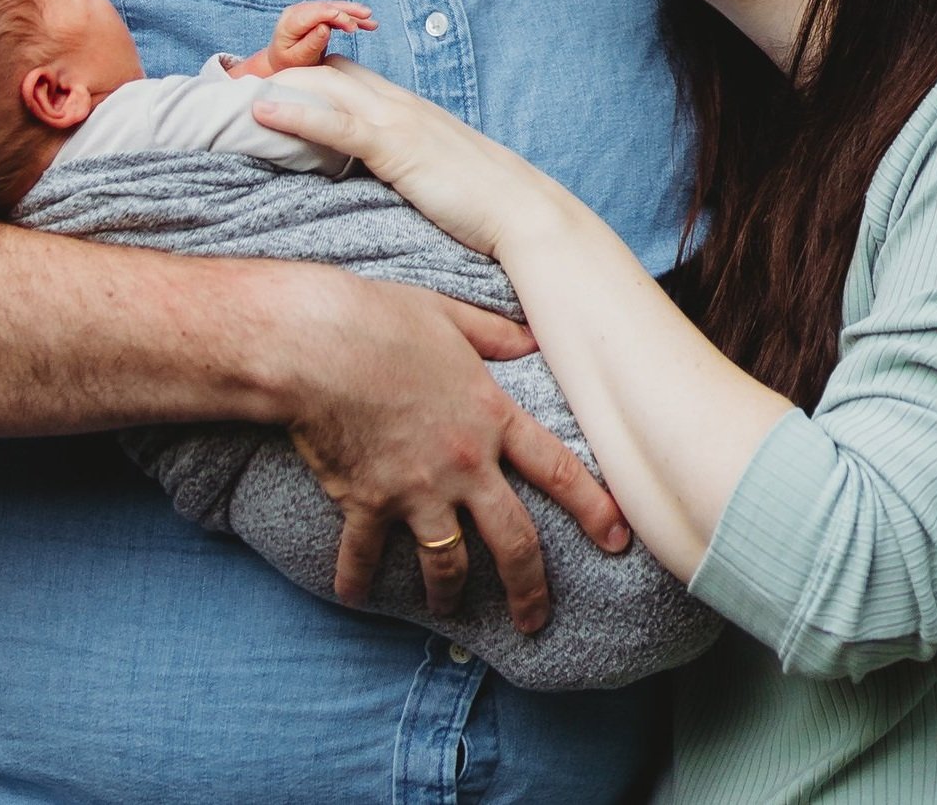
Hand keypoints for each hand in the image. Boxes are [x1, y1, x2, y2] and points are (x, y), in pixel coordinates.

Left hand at [254, 61, 551, 263]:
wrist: (520, 212)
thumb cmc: (479, 202)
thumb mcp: (429, 173)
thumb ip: (397, 165)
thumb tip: (361, 182)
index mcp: (404, 108)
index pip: (342, 74)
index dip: (300, 77)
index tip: (258, 91)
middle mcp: (397, 102)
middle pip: (326, 69)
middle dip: (278, 72)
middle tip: (229, 89)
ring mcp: (398, 119)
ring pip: (324, 86)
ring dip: (276, 85)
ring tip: (228, 93)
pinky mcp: (397, 145)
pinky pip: (338, 122)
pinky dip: (297, 113)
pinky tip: (262, 111)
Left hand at [257, 0, 375, 76]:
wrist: (279, 65)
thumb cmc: (287, 65)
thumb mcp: (297, 59)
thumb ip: (311, 43)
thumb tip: (325, 27)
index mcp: (290, 21)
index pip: (316, 12)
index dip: (336, 15)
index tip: (352, 25)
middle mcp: (298, 11)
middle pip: (327, 6)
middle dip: (349, 11)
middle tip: (367, 16)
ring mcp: (307, 11)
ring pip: (334, 8)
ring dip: (354, 14)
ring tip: (372, 20)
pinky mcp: (316, 15)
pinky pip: (335, 14)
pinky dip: (351, 19)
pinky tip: (366, 22)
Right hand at [277, 265, 628, 636]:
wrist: (317, 343)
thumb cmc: (383, 319)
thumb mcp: (450, 316)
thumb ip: (496, 335)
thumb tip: (532, 336)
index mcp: (490, 416)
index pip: (557, 470)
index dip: (593, 508)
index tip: (618, 539)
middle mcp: (463, 463)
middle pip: (513, 540)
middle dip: (529, 588)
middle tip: (535, 621)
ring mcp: (415, 489)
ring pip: (447, 563)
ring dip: (449, 594)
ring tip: (449, 613)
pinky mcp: (367, 502)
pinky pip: (364, 557)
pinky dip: (357, 581)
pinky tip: (352, 597)